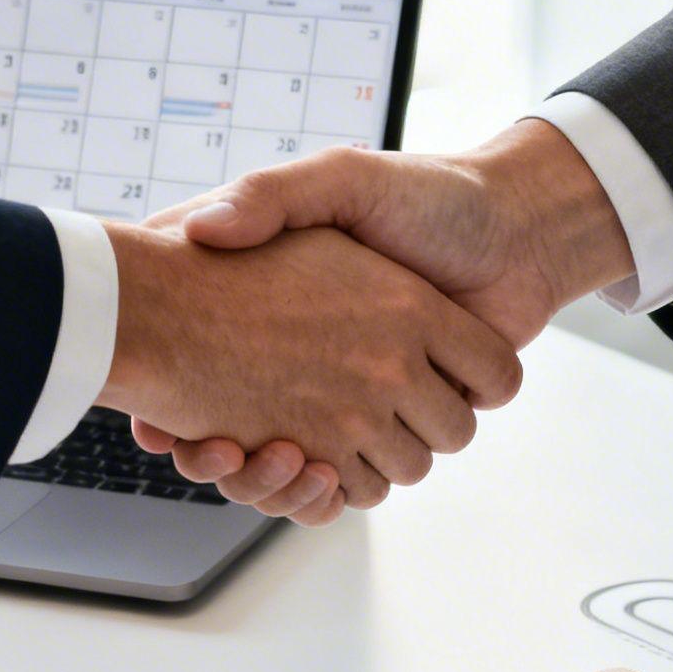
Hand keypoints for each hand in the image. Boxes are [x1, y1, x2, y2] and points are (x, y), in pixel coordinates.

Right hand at [133, 119, 635, 504]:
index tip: (154, 420)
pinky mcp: (410, 426)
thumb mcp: (339, 179)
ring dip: (275, 481)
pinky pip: (358, 485)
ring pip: (303, 472)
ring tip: (242, 457)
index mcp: (301, 316)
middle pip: (250, 443)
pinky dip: (329, 492)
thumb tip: (202, 233)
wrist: (518, 228)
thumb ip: (273, 196)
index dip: (176, 410)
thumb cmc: (428, 196)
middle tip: (198, 449)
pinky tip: (309, 472)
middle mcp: (327, 365)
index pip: (202, 377)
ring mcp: (368, 401)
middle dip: (227, 459)